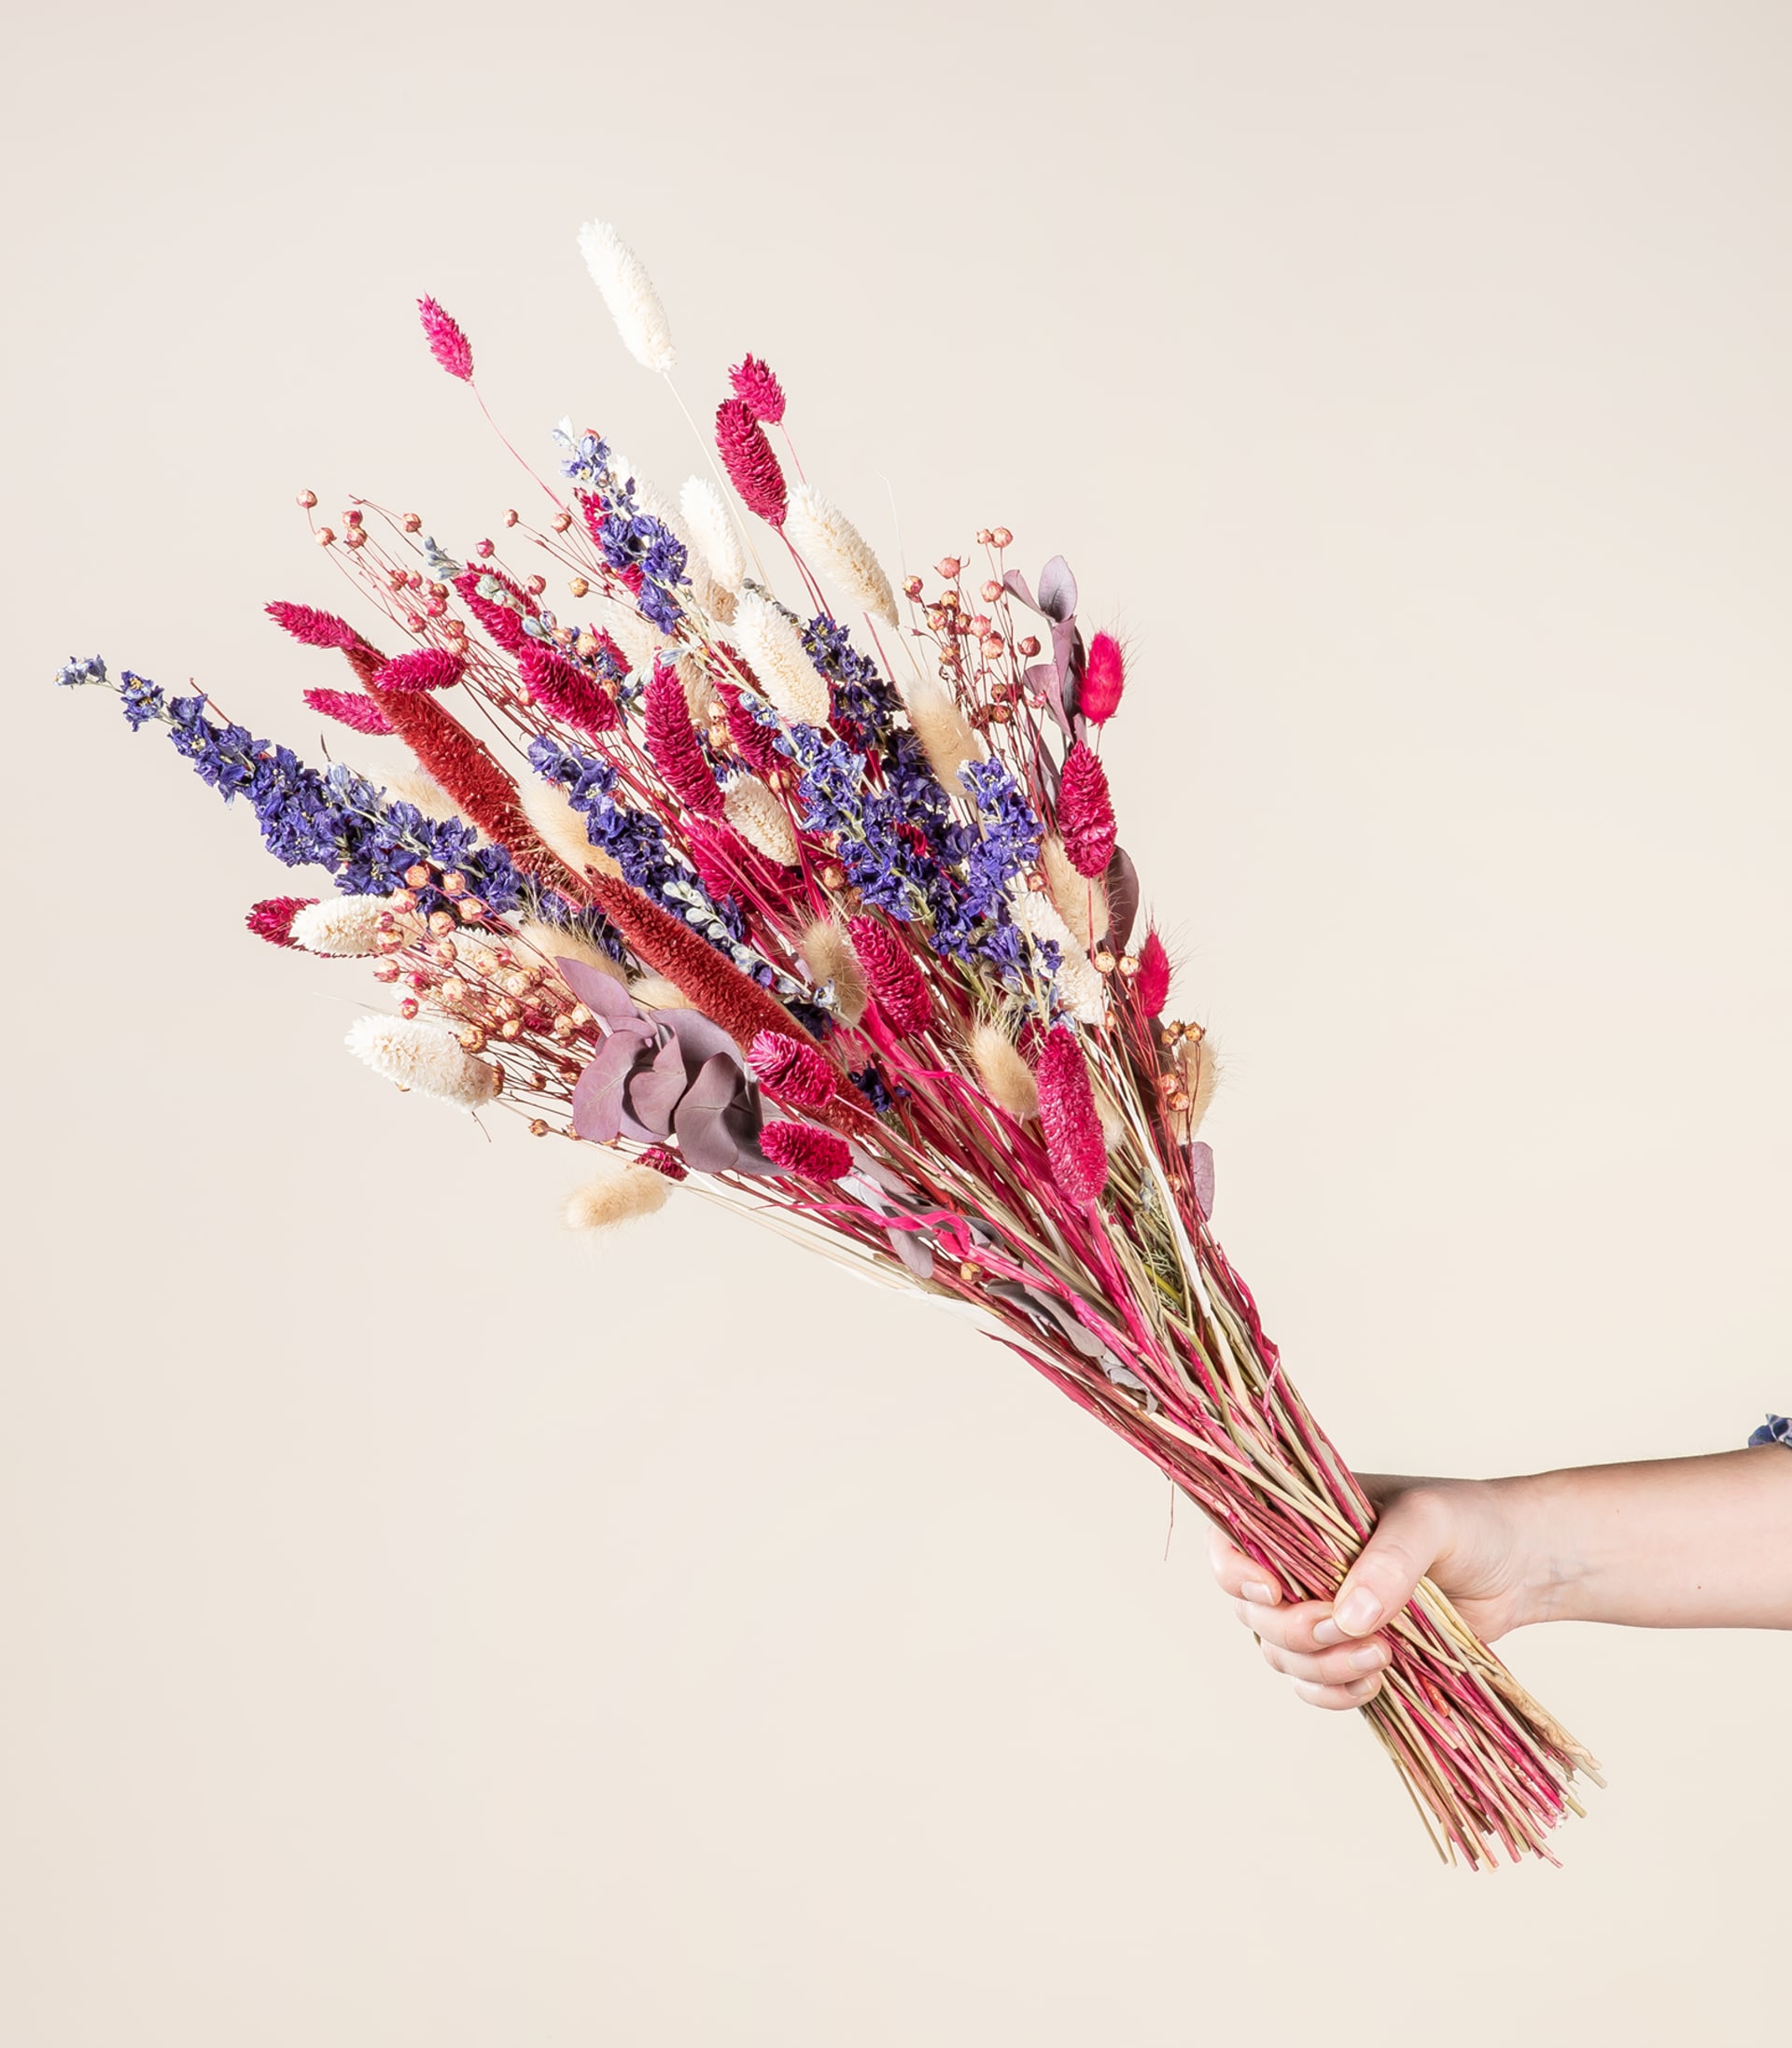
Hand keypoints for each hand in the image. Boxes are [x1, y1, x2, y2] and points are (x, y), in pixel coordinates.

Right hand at [1207, 1475, 1543, 1710]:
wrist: (1519, 1568)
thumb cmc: (1470, 1523)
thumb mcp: (1429, 1521)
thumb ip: (1389, 1561)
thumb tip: (1348, 1616)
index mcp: (1302, 1517)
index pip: (1233, 1539)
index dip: (1233, 1570)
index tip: (1270, 1591)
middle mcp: (1300, 1565)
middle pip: (1253, 1611)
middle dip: (1295, 1631)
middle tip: (1351, 1632)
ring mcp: (1322, 1612)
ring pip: (1280, 1655)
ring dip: (1318, 1668)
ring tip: (1379, 1659)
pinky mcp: (1348, 1653)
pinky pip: (1312, 1686)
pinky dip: (1332, 1693)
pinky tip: (1371, 1686)